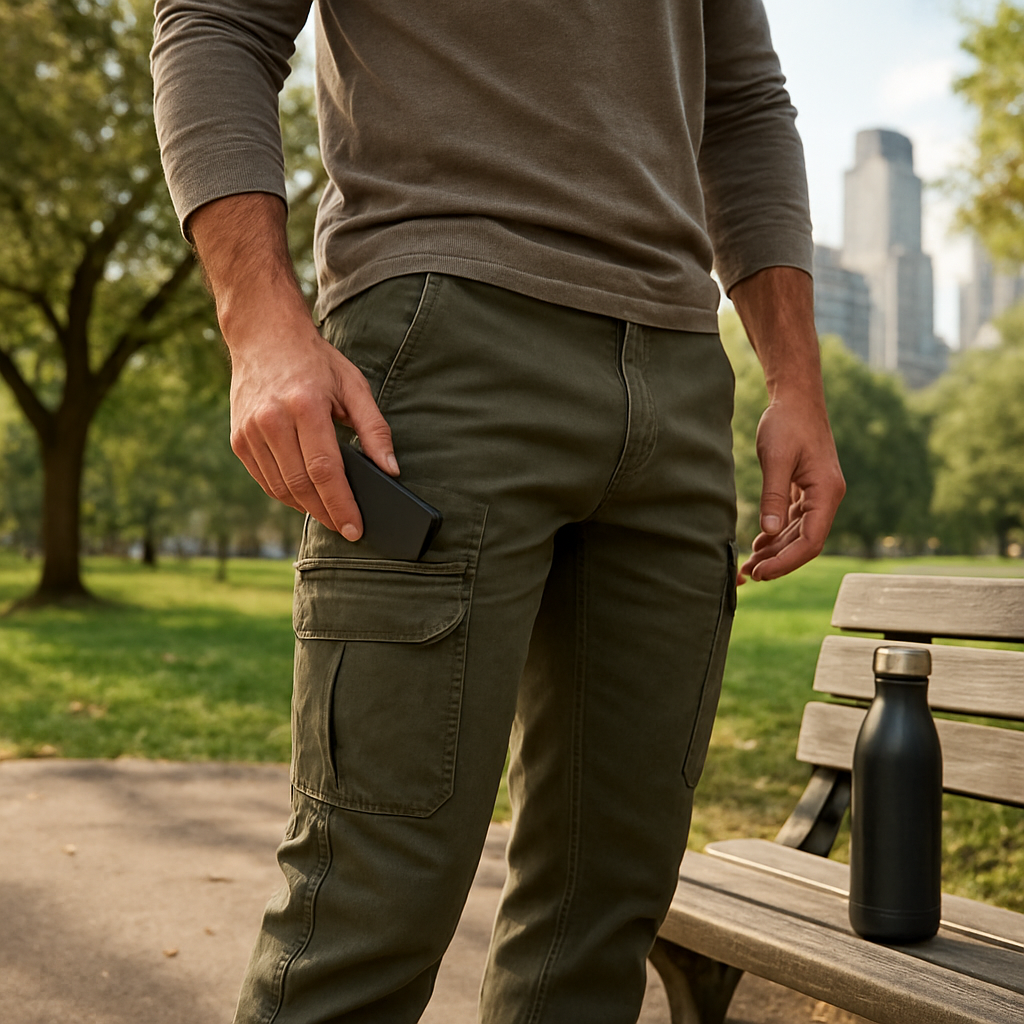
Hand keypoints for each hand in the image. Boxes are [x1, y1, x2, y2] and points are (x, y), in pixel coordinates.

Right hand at [227, 302, 397, 539]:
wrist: (263, 335)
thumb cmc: (316, 362)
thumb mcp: (354, 386)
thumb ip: (375, 429)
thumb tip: (391, 470)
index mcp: (305, 405)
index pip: (325, 469)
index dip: (341, 504)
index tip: (355, 528)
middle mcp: (272, 419)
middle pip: (301, 484)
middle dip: (326, 513)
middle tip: (347, 529)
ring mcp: (250, 430)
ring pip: (280, 487)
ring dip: (306, 507)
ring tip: (330, 515)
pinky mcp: (238, 438)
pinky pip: (264, 479)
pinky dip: (286, 494)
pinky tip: (306, 497)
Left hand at [728, 266, 844, 582]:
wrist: (796, 398)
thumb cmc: (787, 423)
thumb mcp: (776, 459)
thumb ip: (773, 497)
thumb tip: (770, 534)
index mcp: (826, 493)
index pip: (811, 541)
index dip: (786, 561)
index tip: (760, 572)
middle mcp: (826, 498)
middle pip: (806, 543)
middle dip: (778, 562)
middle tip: (748, 575)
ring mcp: (818, 495)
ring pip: (799, 535)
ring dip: (776, 552)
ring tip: (749, 566)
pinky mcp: (806, 490)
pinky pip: (794, 521)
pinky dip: (777, 535)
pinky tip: (759, 544)